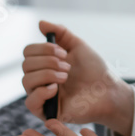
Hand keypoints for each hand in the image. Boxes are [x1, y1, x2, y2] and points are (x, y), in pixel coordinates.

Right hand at [21, 20, 133, 134]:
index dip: (42, 49)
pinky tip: (57, 89)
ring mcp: (42, 96)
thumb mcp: (77, 45)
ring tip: (66, 76)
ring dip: (46, 74)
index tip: (63, 52)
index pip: (28, 52)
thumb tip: (40, 23)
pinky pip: (30, 102)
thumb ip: (60, 32)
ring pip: (26, 81)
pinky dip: (42, 92)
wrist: (108, 90)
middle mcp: (40, 79)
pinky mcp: (46, 112)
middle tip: (68, 66)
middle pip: (26, 64)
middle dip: (47, 61)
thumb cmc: (94, 70)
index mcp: (44, 63)